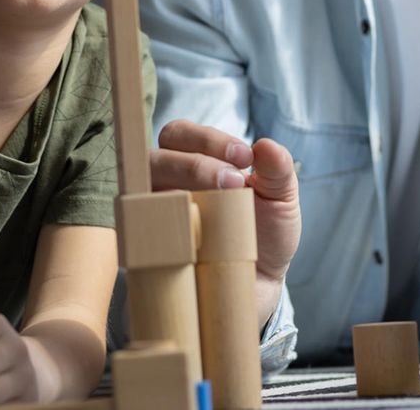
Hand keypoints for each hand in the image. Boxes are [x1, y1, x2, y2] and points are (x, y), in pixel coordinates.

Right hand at [150, 120, 301, 325]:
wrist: (259, 286)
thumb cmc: (264, 233)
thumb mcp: (281, 199)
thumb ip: (278, 170)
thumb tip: (267, 145)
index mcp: (190, 162)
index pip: (178, 135)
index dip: (207, 139)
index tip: (245, 156)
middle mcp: (163, 187)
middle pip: (153, 159)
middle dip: (194, 164)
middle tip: (235, 181)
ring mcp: (152, 220)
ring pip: (140, 195)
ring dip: (177, 195)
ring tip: (220, 206)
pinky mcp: (148, 255)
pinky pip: (139, 239)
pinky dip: (160, 234)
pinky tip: (195, 240)